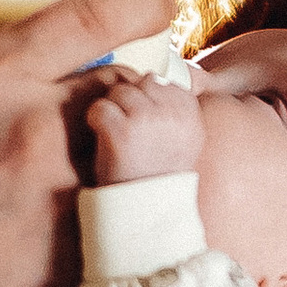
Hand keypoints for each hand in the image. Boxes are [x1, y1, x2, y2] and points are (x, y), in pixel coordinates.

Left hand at [88, 67, 204, 185]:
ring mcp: (147, 118)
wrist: (145, 212)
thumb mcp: (184, 138)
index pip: (161, 79)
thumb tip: (175, 73)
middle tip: (130, 134)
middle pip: (139, 81)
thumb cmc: (157, 174)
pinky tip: (104, 140)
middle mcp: (173, 112)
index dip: (145, 99)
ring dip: (112, 112)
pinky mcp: (122, 131)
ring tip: (119, 140)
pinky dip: (95, 122)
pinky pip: (99, 108)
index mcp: (190, 111)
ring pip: (118, 91)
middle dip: (128, 102)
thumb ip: (178, 104)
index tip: (144, 125)